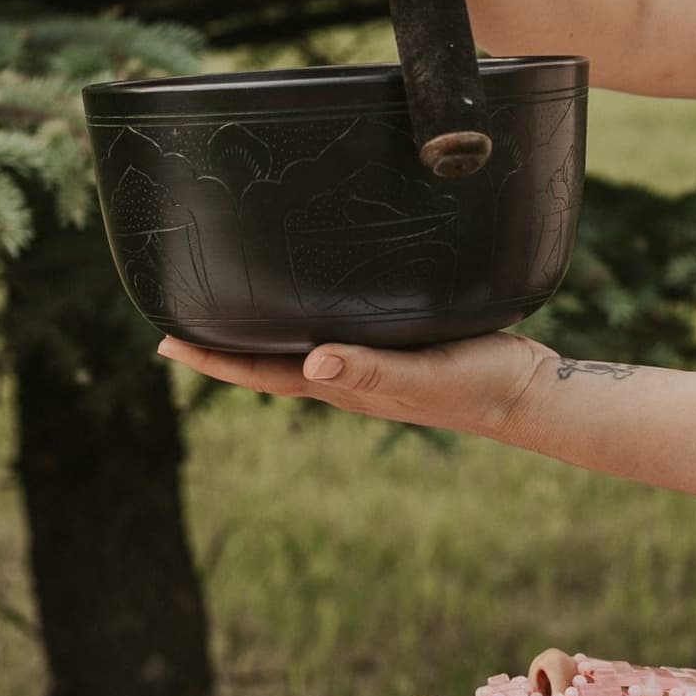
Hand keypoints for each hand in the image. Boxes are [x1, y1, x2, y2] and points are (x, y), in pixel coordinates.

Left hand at [156, 331, 555, 440]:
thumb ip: (372, 371)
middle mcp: (348, 376)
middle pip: (268, 363)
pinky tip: (307, 302)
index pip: (261, 373)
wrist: (531, 392)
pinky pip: (333, 334)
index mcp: (344, 385)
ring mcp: (371, 364)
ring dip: (257, 335)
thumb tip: (312, 364)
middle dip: (221, 347)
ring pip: (296, 350)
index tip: (164, 344)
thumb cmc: (479, 385)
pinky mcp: (397, 345)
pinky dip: (302, 322)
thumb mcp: (424, 375)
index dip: (212, 361)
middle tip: (172, 324)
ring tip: (223, 312)